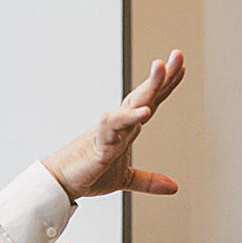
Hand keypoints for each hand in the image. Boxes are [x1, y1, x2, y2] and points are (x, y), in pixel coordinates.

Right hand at [43, 50, 185, 200]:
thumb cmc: (87, 173)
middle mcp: (119, 124)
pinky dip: (127, 118)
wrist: (61, 182)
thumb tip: (173, 186)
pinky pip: (113, 126)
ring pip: (131, 104)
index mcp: (126, 128)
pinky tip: (144, 112)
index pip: (149, 101)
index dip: (166, 84)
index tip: (180, 65)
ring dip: (147, 86)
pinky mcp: (99, 144)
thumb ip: (148, 180)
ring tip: (160, 68)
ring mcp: (109, 132)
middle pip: (144, 95)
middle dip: (161, 76)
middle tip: (177, 55)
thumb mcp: (124, 178)